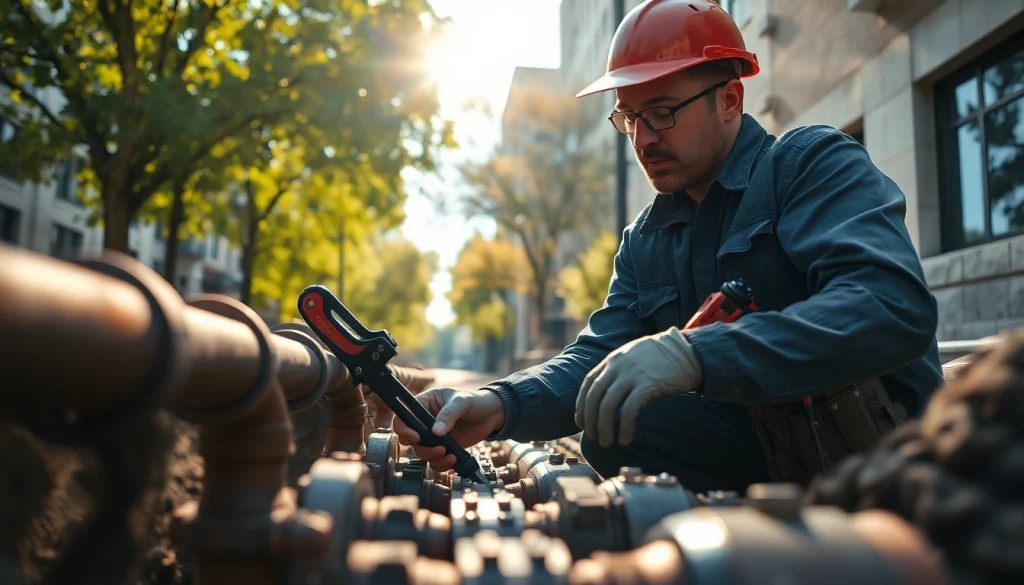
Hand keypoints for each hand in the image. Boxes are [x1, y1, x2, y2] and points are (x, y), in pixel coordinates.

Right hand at [392, 387, 506, 471]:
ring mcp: (433, 436)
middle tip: (438, 448)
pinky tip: (454, 459)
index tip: (415, 437)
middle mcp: (425, 421)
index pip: (403, 416)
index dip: (403, 428)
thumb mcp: (462, 401)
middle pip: (409, 439)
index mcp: (424, 403)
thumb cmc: (475, 401)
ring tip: (449, 454)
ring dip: (432, 457)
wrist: (492, 414)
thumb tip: (436, 432)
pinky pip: (435, 460)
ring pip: (421, 452)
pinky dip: (442, 464)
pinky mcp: (443, 448)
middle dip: (421, 447)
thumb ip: (449, 414)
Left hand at [576, 327, 701, 446]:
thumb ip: (619, 372)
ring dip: (604, 428)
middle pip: (594, 397)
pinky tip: (625, 439)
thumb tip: (607, 397)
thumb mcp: (633, 358)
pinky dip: (624, 428)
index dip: (581, 405)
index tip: (581, 422)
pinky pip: (629, 411)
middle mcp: (618, 366)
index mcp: (613, 360)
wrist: (688, 352)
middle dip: (590, 420)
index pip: (588, 384)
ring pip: (608, 406)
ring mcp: (632, 375)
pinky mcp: (648, 385)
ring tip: (607, 443)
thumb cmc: (662, 359)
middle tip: (593, 437)